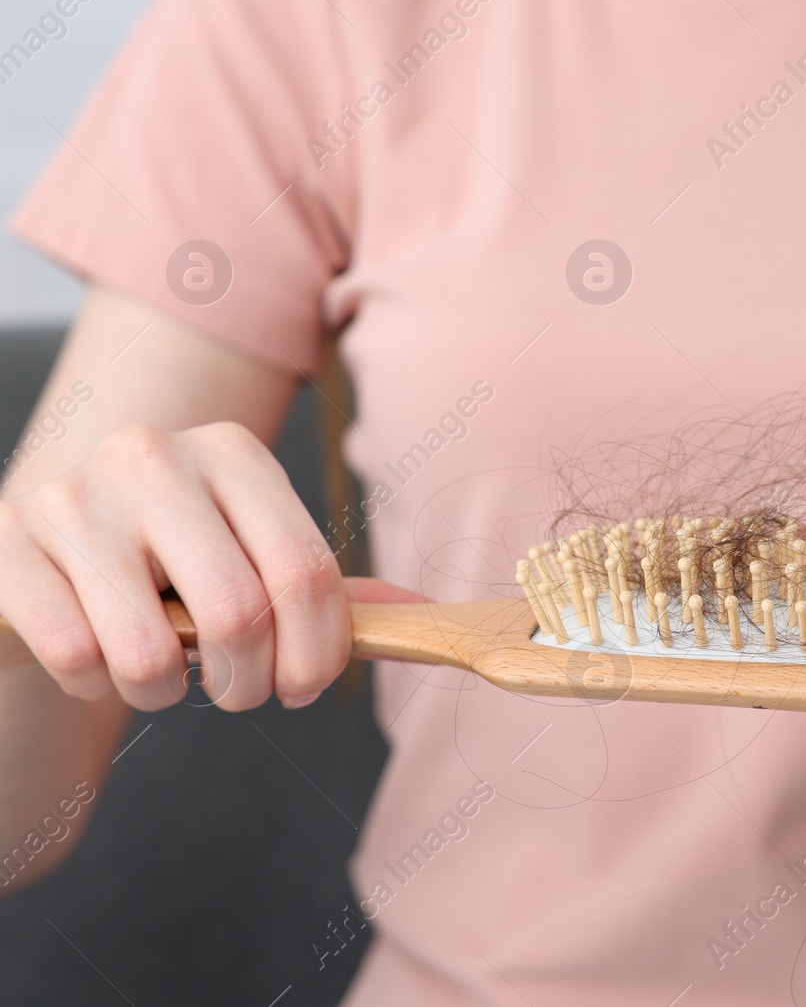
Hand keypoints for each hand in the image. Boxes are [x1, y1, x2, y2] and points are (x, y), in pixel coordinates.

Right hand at [0, 422, 394, 710]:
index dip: (320, 654)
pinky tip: (92, 659)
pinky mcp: (4, 543)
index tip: (305, 687)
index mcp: (233, 451)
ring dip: (164, 693)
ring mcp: (72, 495)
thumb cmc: (163, 568)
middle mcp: (153, 455)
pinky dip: (93, 685)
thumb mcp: (246, 559)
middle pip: (241, 613)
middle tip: (239, 692)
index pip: (308, 573)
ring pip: (150, 649)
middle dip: (250, 683)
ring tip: (158, 676)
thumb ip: (325, 588)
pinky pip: (75, 655)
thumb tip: (424, 612)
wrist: (37, 559)